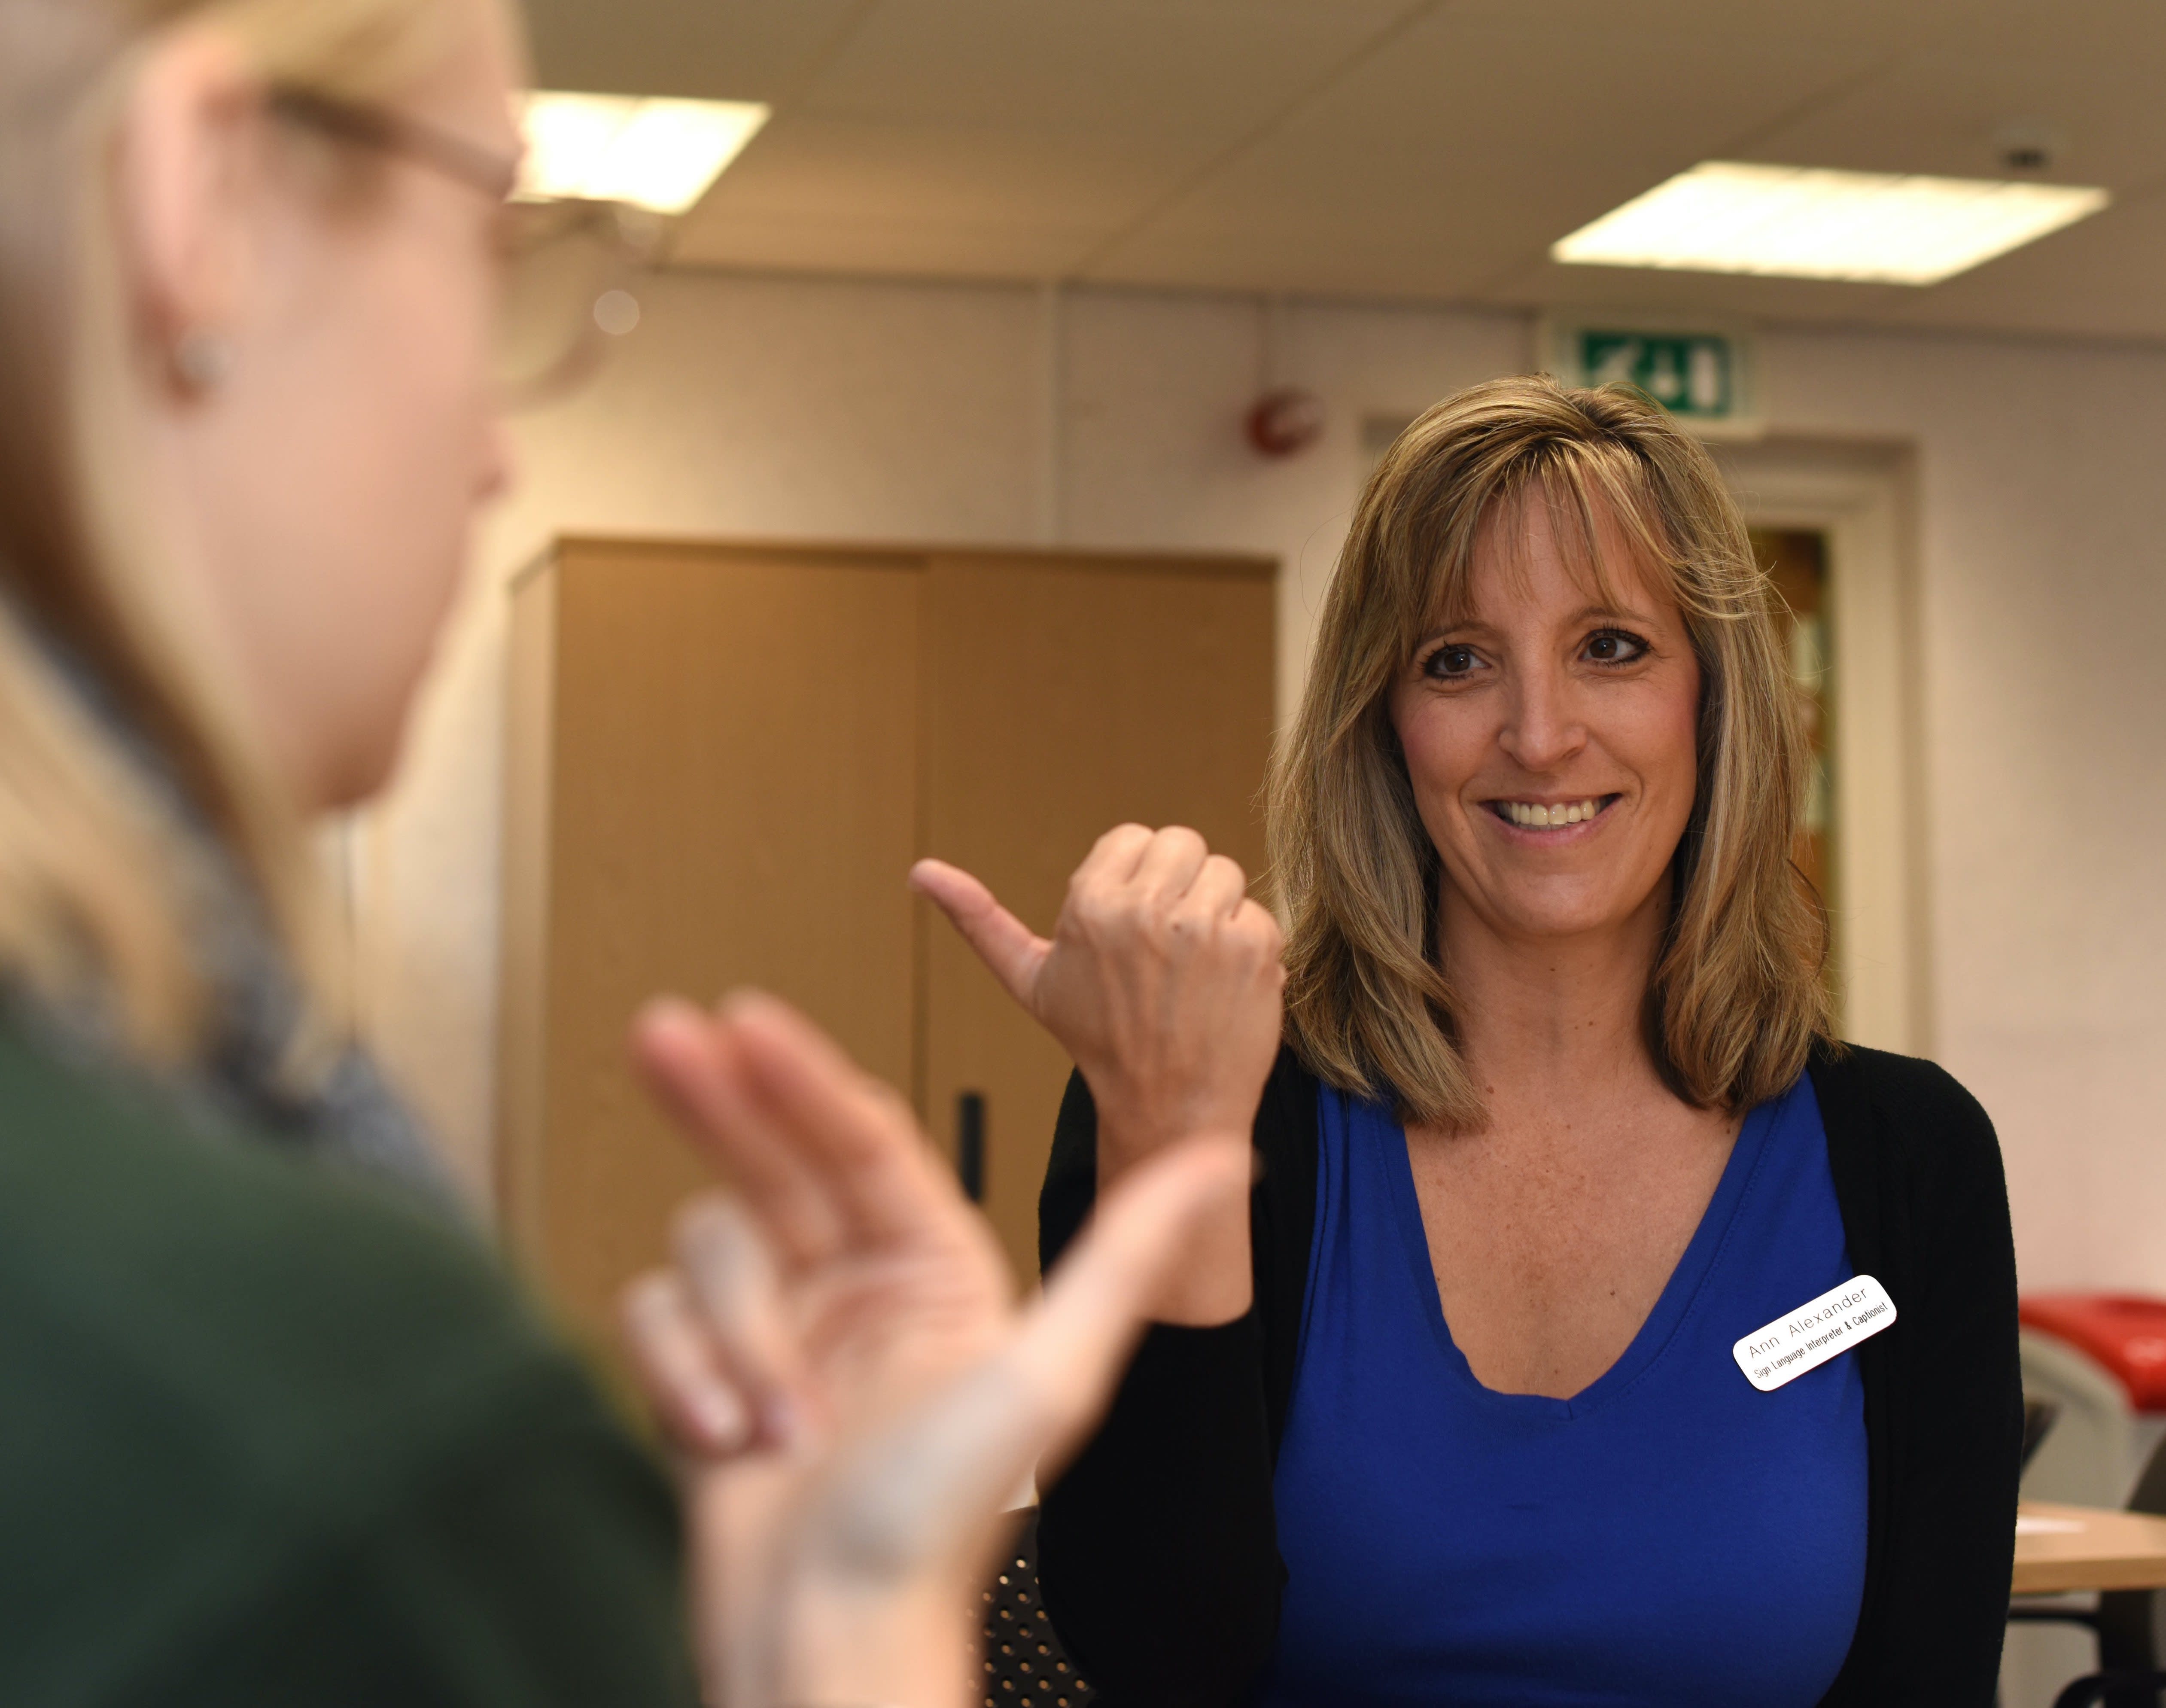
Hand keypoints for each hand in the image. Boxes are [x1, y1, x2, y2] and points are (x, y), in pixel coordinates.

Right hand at [618, 991, 1248, 1707]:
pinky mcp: (711, 1376)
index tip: (745, 1018)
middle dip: (715, 1103)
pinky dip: (680, 1373)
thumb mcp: (1048, 1375)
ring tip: (769, 1417)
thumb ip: (1128, 1254)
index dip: (801, 1077)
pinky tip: (726, 1438)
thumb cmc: (939, 1523)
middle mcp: (857, 1287)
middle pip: (772, 1162)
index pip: (859, 1143)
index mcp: (934, 1271)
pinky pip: (659, 1316)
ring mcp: (780, 1331)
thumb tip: (1227, 1159)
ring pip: (711, 1248)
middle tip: (658, 1034)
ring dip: (729, 1330)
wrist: (832, 1644)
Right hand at [910, 825, 1285, 1175]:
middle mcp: (1148, 908)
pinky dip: (1249, 947)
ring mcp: (1205, 927)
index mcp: (1091, 903)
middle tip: (1165, 949)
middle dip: (1177, 886)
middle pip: (1183, 844)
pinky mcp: (1254, 947)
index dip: (1135, 881)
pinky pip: (1259, 913)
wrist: (1169, 1109)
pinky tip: (1222, 986)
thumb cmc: (1099, 1042)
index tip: (1130, 932)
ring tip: (1192, 968)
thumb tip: (920, 872)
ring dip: (1215, 914)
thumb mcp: (1030, 980)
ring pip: (1224, 874)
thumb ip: (978, 920)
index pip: (1133, 837)